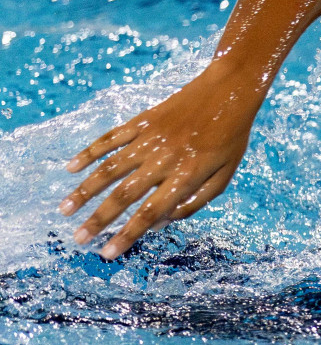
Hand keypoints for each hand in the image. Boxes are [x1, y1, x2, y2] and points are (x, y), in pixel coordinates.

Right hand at [59, 63, 259, 258]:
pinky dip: (89, 153)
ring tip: (65, 209)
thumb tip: (160, 224)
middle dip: (98, 219)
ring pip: (109, 168)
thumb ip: (194, 202)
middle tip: (78, 238)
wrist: (229, 91)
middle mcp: (163, 159)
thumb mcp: (224, 176)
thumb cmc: (231, 139)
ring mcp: (149, 138)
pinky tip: (71, 168)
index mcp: (186, 176)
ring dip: (85, 190)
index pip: (150, 212)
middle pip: (124, 195)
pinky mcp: (142, 121)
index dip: (127, 234)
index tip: (107, 253)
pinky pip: (110, 138)